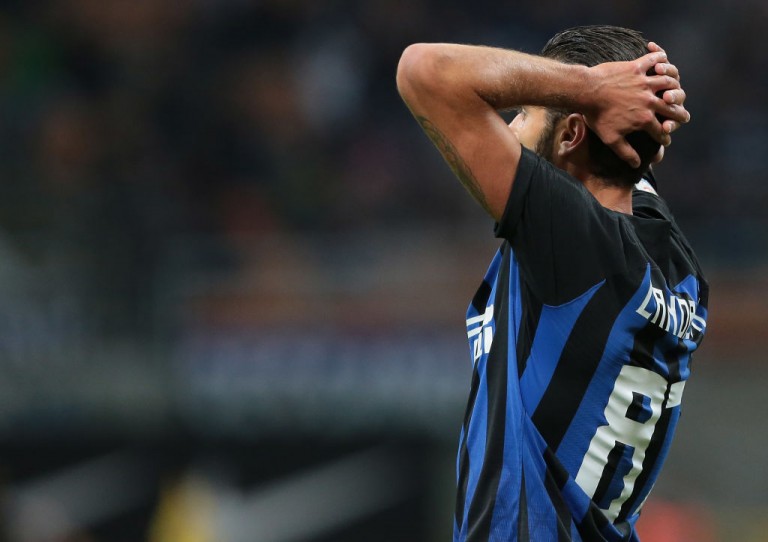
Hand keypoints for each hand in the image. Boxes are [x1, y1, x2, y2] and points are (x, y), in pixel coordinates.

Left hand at [582, 49, 689, 167]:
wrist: (586, 92)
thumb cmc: (597, 117)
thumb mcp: (611, 139)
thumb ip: (626, 152)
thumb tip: (638, 165)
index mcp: (645, 119)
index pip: (661, 131)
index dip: (664, 138)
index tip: (666, 141)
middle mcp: (650, 101)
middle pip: (672, 108)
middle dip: (679, 115)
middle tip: (684, 117)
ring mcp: (645, 83)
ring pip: (668, 83)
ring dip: (674, 86)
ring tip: (674, 90)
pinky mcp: (637, 67)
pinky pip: (653, 60)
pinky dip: (660, 58)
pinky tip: (663, 60)